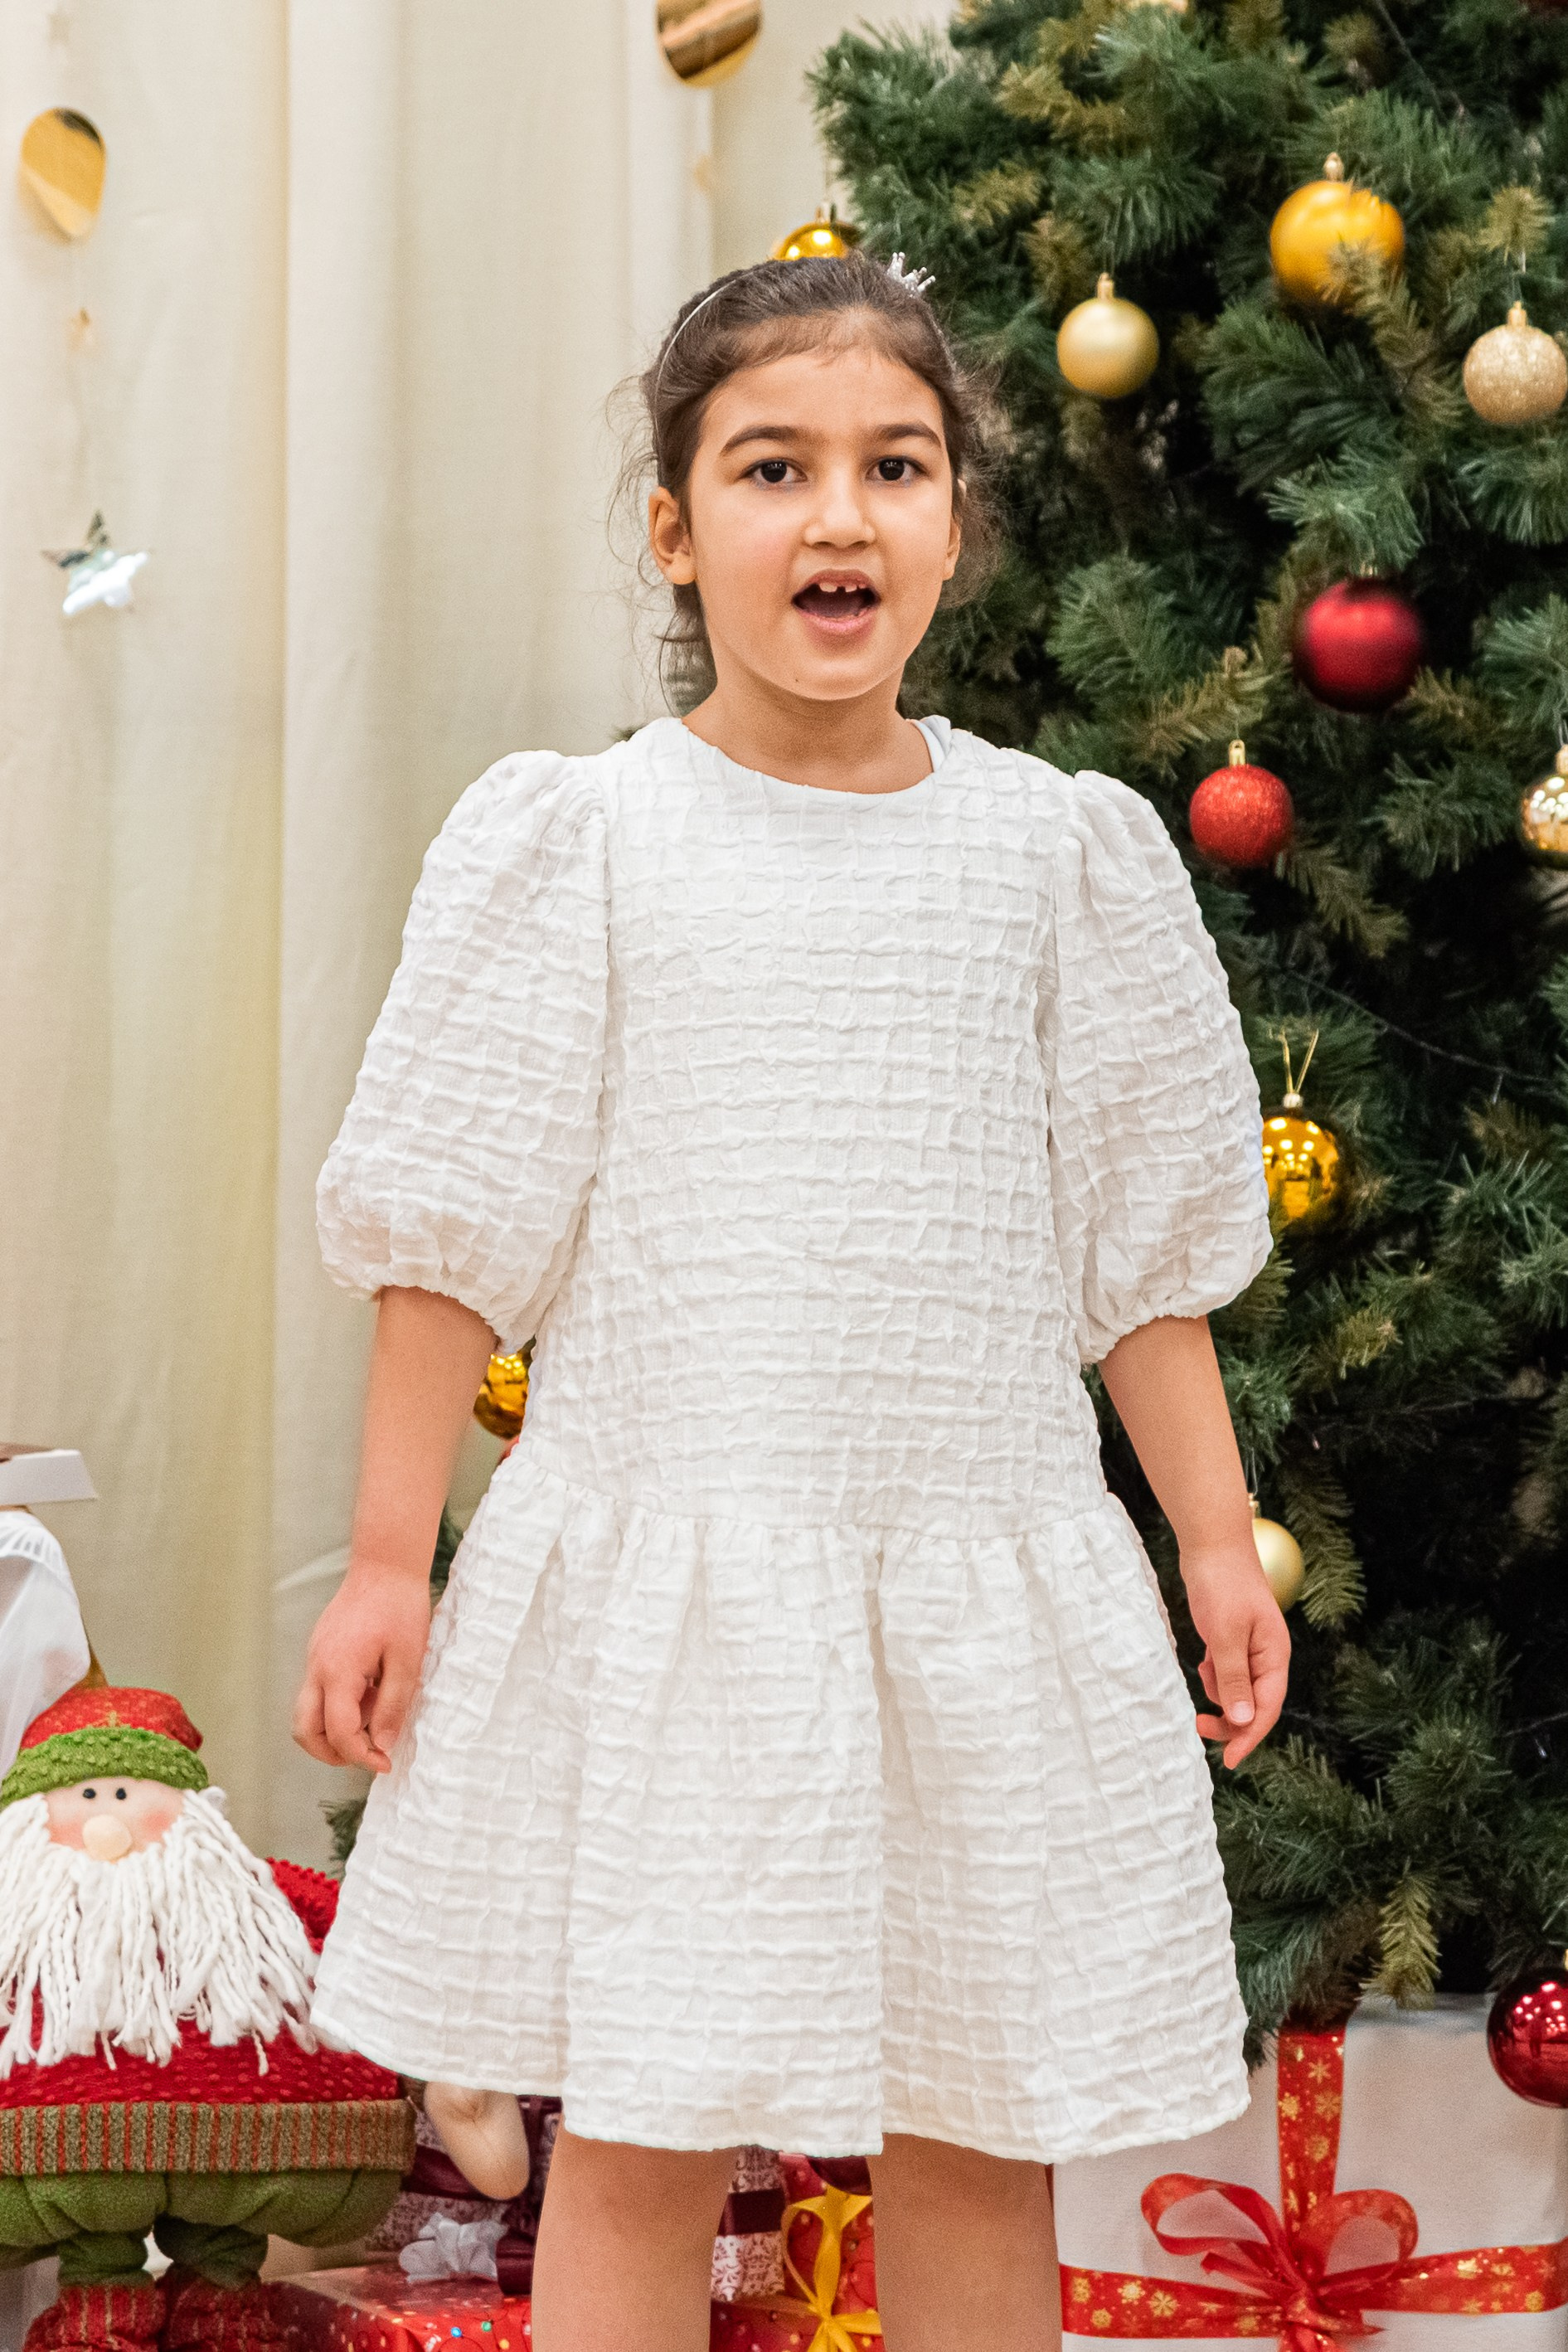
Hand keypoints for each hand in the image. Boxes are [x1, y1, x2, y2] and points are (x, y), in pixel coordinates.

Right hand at [292, 1564, 431, 1772]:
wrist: (386, 1564)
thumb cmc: (399, 1607)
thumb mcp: (407, 1660)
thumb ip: (392, 1706)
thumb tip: (381, 1744)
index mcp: (338, 1672)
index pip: (338, 1733)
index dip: (360, 1756)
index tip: (384, 1762)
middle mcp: (317, 1668)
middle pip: (304, 1730)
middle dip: (331, 1754)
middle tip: (367, 1755)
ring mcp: (314, 1658)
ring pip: (306, 1712)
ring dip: (333, 1730)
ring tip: (372, 1722)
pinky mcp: (319, 1650)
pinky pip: (318, 1690)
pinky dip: (337, 1706)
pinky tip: (370, 1694)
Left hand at [1180, 1540, 1289, 1767]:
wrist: (1211, 1543)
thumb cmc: (1222, 1584)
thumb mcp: (1225, 1635)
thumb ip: (1233, 1678)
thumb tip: (1243, 1719)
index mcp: (1274, 1655)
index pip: (1267, 1708)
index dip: (1249, 1736)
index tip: (1229, 1761)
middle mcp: (1267, 1655)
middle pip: (1254, 1704)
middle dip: (1231, 1720)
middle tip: (1199, 1726)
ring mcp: (1249, 1646)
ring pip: (1238, 1689)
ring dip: (1219, 1694)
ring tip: (1202, 1671)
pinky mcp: (1231, 1638)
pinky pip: (1226, 1672)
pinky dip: (1213, 1676)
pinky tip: (1203, 1662)